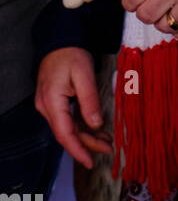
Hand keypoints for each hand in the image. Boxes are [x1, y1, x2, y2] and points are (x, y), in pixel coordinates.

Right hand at [35, 48, 112, 168]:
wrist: (60, 38)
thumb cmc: (71, 53)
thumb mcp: (83, 74)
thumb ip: (89, 100)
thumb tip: (96, 124)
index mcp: (52, 102)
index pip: (64, 133)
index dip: (78, 150)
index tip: (90, 162)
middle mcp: (47, 107)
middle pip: (67, 133)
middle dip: (87, 144)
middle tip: (108, 149)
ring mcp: (49, 105)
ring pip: (68, 127)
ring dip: (86, 135)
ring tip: (106, 140)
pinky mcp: (55, 101)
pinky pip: (68, 119)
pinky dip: (82, 125)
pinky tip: (96, 128)